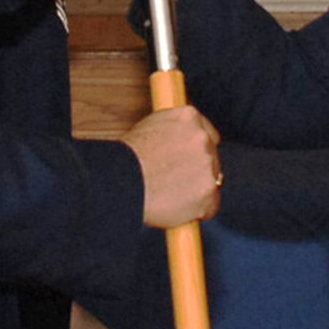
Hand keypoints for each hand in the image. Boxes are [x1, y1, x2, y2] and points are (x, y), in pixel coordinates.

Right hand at [124, 104, 222, 227]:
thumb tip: (181, 143)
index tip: (188, 164)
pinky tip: (176, 209)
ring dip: (196, 191)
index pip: (208, 135)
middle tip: (172, 183)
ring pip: (212, 182)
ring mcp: (207, 164)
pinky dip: (197, 211)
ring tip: (169, 196)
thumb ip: (173, 132)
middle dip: (197, 172)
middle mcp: (202, 137)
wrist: (117, 181)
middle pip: (212, 158)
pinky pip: (210, 206)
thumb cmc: (125, 159)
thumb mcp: (149, 129)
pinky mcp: (207, 191)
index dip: (196, 153)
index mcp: (188, 117)